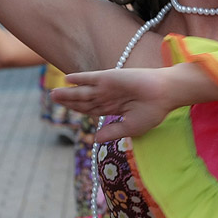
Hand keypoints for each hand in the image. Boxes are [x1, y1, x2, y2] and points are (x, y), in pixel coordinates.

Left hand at [52, 67, 176, 140]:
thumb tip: (95, 139)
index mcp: (114, 108)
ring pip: (84, 91)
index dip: (78, 110)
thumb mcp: (131, 127)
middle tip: (52, 98)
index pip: (91, 109)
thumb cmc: (152, 112)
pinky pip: (90, 78)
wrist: (164, 95)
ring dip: (69, 92)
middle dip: (69, 100)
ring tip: (54, 93)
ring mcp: (109, 87)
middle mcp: (109, 97)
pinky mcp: (110, 77)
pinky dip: (79, 78)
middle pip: (84, 100)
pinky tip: (67, 79)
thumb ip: (112, 132)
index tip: (65, 110)